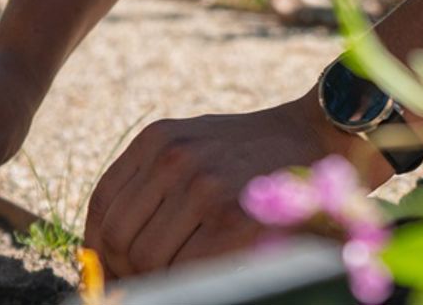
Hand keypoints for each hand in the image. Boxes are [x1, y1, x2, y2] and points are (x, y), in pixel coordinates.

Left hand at [83, 88, 390, 278]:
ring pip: (149, 261)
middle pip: (120, 239)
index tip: (111, 275)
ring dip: (162, 280)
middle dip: (128, 273)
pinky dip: (194, 281)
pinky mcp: (236, 220)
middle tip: (150, 284)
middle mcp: (174, 158)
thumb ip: (154, 188)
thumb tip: (107, 257)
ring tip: (187, 274)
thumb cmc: (255, 154)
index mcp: (158, 140)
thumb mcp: (194, 148)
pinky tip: (211, 271)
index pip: (102, 207)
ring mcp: (205, 188)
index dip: (99, 252)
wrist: (322, 137)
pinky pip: (190, 271)